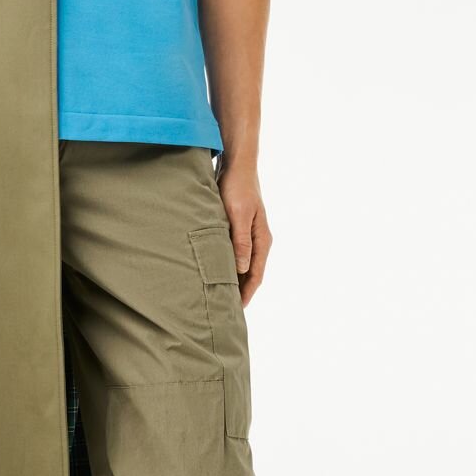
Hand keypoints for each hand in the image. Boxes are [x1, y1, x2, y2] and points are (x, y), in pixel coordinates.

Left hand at [215, 158, 270, 305]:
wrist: (236, 164)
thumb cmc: (238, 188)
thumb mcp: (239, 215)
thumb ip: (241, 242)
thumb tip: (242, 269)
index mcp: (262, 240)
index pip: (255, 275)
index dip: (246, 294)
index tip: (236, 311)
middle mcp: (257, 240)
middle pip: (250, 273)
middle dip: (239, 291)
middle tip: (225, 309)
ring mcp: (248, 234)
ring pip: (241, 264)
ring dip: (232, 278)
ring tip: (218, 294)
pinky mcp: (236, 228)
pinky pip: (233, 253)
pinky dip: (226, 264)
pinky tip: (214, 270)